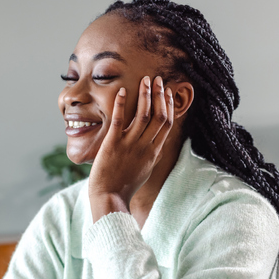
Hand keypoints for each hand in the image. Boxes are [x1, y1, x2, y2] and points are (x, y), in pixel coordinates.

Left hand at [88, 76, 173, 221]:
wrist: (110, 198)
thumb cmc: (125, 186)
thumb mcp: (145, 171)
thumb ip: (152, 156)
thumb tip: (158, 146)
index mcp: (154, 153)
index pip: (167, 124)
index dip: (168, 106)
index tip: (166, 93)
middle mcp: (145, 147)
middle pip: (159, 116)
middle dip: (159, 95)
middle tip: (157, 80)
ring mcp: (130, 145)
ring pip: (143, 114)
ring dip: (145, 94)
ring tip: (145, 80)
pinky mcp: (113, 144)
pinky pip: (120, 120)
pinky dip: (122, 104)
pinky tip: (122, 91)